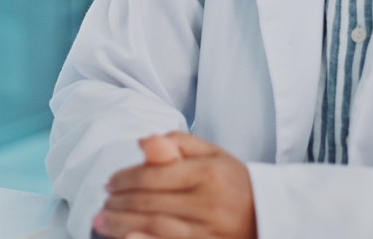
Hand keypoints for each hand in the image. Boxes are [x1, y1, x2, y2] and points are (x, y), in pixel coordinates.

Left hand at [92, 132, 256, 238]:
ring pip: (156, 227)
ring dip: (122, 224)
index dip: (125, 179)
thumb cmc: (232, 181)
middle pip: (151, 202)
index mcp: (209, 173)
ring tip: (103, 221)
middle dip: (119, 203)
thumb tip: (143, 143)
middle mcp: (211, 203)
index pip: (154, 175)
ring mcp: (211, 231)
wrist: (269, 213)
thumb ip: (177, 144)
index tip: (109, 182)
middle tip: (102, 202)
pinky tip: (126, 238)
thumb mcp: (211, 153)